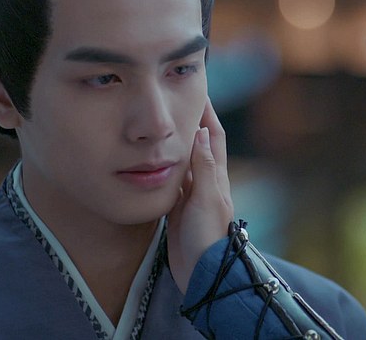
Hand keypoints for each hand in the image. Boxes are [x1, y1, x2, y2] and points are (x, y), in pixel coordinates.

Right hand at [167, 97, 233, 293]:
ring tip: (159, 123)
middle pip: (197, 144)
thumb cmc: (209, 237)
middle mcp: (205, 182)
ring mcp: (192, 196)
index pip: (213, 136)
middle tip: (174, 101)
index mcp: (216, 176)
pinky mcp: (178, 210)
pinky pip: (170, 181)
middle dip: (189, 122)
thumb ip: (204, 167)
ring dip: (174, 142)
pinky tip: (150, 160)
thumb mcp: (207, 199)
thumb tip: (201, 131)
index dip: (208, 113)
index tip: (198, 90)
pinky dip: (162, 167)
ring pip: (182, 161)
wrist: (204, 275)